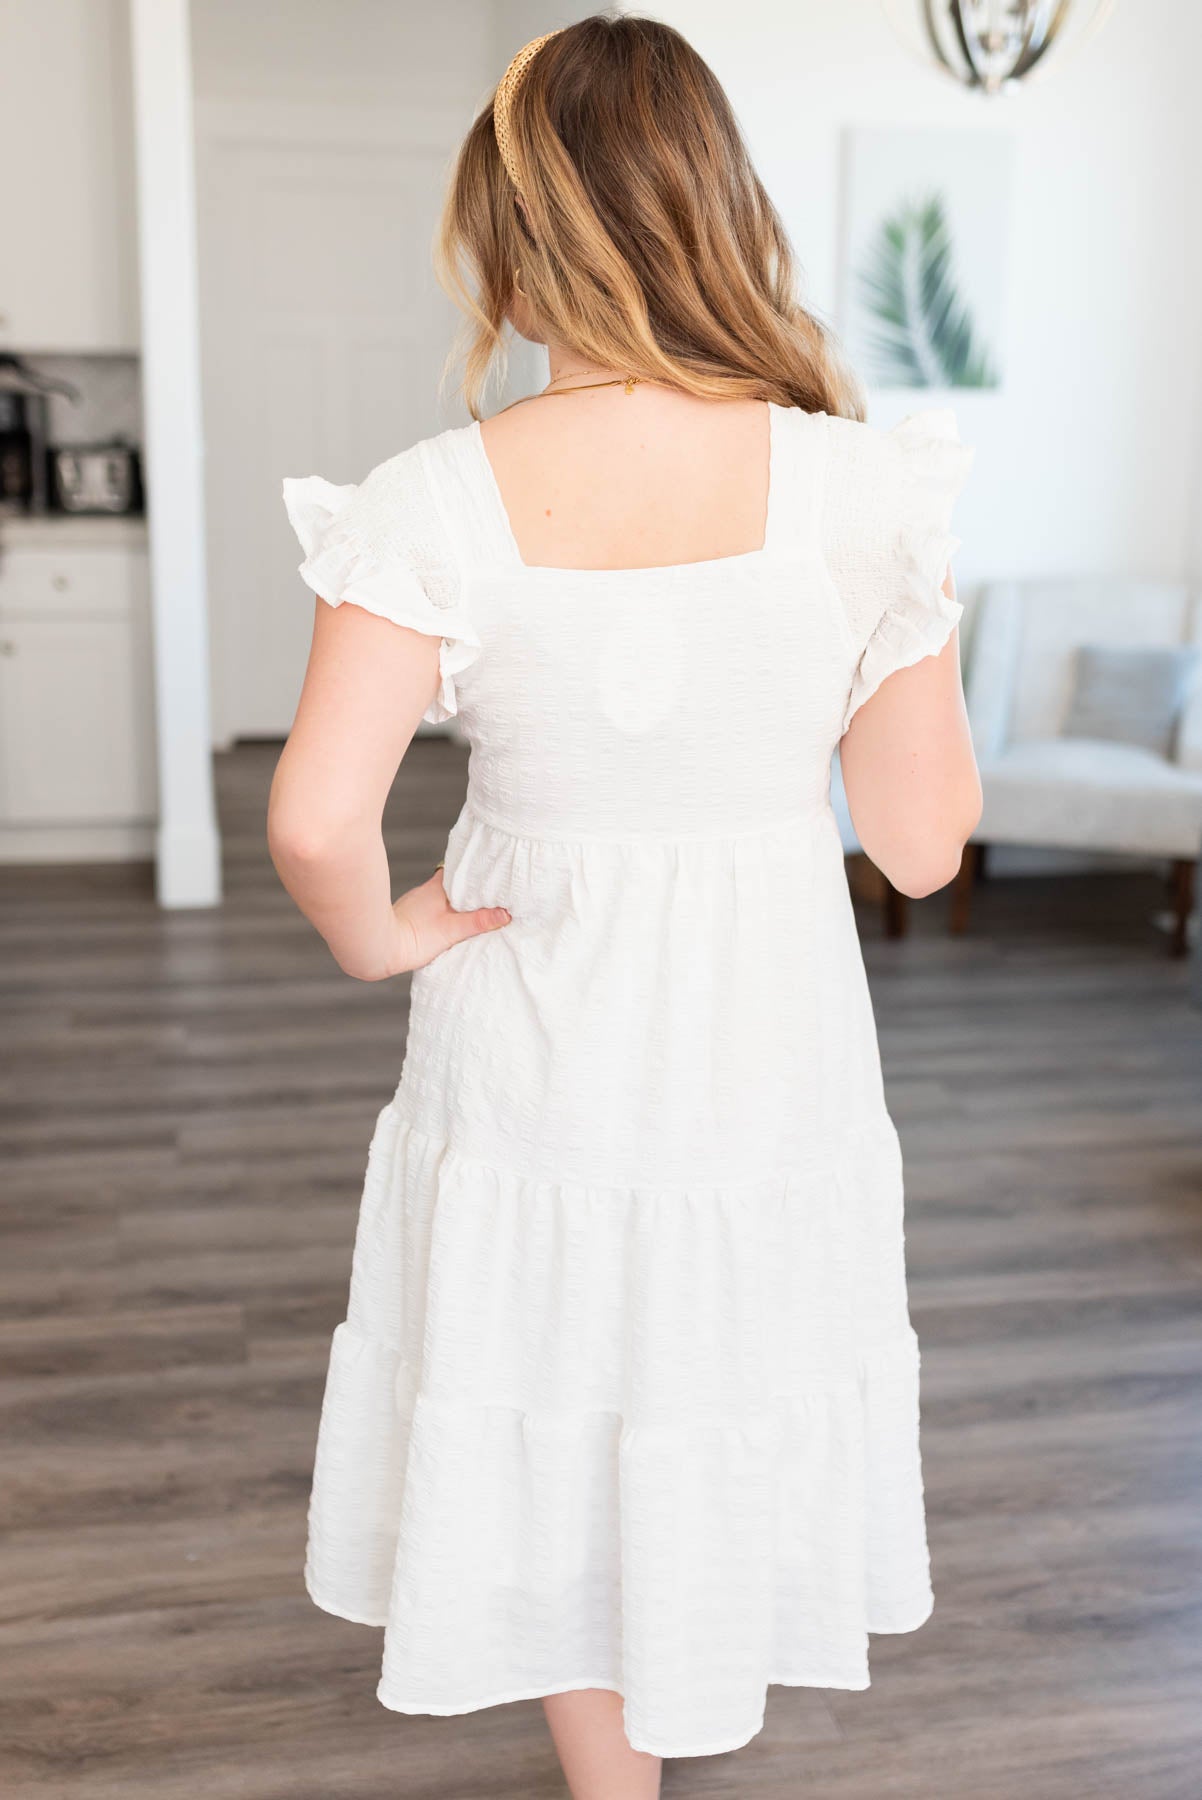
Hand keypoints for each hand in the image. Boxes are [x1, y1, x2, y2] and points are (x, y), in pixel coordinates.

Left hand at [383, 866, 510, 974]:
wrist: (377, 949)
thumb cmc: (412, 938)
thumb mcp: (451, 930)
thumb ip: (478, 921)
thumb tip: (505, 914)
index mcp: (438, 887)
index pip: (462, 871)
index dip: (478, 872)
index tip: (494, 872)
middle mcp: (427, 890)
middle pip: (455, 883)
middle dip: (471, 886)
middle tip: (492, 890)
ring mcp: (418, 901)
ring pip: (444, 895)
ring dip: (458, 899)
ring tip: (478, 905)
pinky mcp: (411, 915)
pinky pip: (435, 906)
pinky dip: (446, 908)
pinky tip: (452, 918)